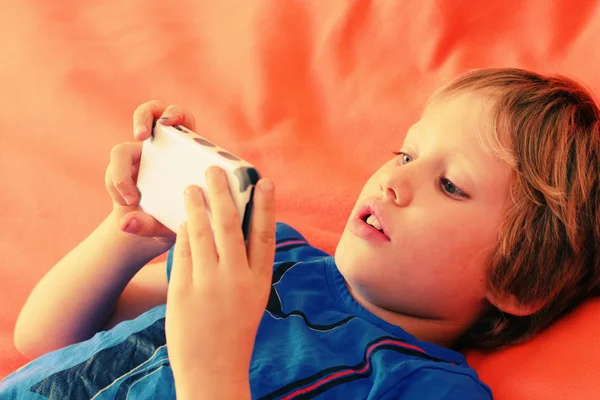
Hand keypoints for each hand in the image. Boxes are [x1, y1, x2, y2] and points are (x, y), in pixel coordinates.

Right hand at [105, 100, 195, 247]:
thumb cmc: (173, 223)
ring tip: (130, 199)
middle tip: (141, 135)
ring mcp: (139, 158)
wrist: (151, 233)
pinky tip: (126, 203)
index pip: (183, 119)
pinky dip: (116, 187)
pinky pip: (112, 173)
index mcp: (185, 152)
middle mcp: (161, 149)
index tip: (169, 124)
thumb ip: (149, 224)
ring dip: (120, 174)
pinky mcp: (121, 170)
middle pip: (150, 113)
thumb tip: (124, 222)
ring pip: (121, 150)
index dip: (176, 114)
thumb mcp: (168, 226)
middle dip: (143, 116)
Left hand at [165, 166, 275, 397]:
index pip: (264, 234)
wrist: (213, 371)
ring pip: (201, 232)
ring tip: (190, 188)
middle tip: (215, 170)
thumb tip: (231, 227)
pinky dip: (182, 232)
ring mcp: (209, 284)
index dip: (265, 205)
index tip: (263, 180)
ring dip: (196, 206)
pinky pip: (183, 251)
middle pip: (230, 225)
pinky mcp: (183, 291)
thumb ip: (246, 266)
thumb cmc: (234, 331)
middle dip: (222, 193)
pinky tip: (182, 220)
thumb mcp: (251, 298)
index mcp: (259, 281)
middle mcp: (236, 279)